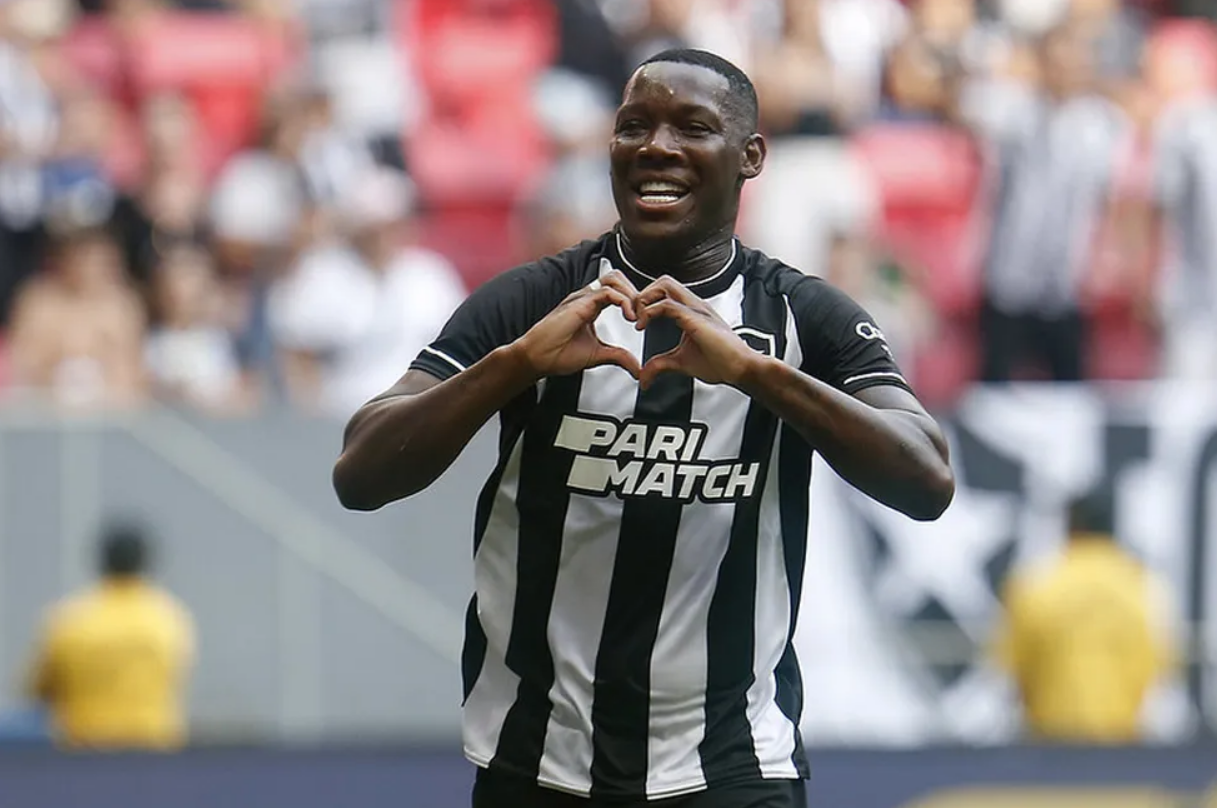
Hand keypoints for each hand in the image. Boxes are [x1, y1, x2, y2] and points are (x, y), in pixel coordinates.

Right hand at [514, 270, 642, 379]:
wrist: (536, 358)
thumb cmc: (557, 354)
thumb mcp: (598, 355)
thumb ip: (619, 357)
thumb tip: (637, 369)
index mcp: (591, 306)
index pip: (618, 290)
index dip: (634, 301)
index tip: (642, 322)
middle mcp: (587, 298)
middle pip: (618, 278)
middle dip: (635, 293)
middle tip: (643, 315)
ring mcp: (582, 297)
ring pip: (614, 279)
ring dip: (631, 294)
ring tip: (636, 315)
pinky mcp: (580, 302)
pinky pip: (608, 291)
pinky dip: (624, 302)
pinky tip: (629, 318)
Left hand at [635, 276, 757, 389]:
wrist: (742, 369)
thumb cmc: (721, 363)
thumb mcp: (680, 363)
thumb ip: (660, 365)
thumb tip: (644, 377)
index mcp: (692, 311)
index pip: (665, 291)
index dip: (646, 300)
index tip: (637, 321)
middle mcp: (694, 305)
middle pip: (663, 281)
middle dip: (643, 294)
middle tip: (634, 316)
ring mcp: (696, 309)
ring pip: (665, 284)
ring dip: (645, 299)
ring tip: (638, 320)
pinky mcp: (696, 319)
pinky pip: (667, 305)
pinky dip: (649, 312)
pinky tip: (643, 326)